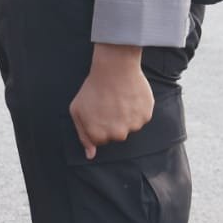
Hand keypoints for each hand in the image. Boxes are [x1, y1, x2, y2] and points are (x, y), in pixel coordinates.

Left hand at [69, 44, 151, 159]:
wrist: (114, 67)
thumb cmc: (92, 87)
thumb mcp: (77, 110)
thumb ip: (83, 135)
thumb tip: (90, 155)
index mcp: (99, 135)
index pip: (101, 140)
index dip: (99, 124)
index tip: (99, 111)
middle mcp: (117, 134)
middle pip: (117, 135)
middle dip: (114, 122)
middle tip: (110, 104)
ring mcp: (133, 126)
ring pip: (130, 126)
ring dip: (127, 116)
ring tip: (120, 98)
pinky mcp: (146, 115)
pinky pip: (142, 117)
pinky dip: (138, 109)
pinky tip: (130, 96)